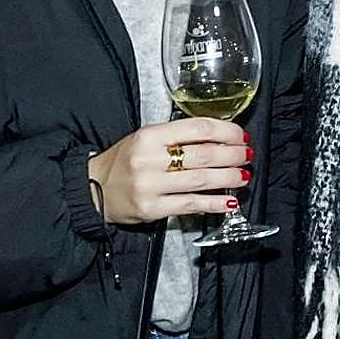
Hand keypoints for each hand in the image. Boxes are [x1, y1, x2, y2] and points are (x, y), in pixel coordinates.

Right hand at [86, 117, 249, 224]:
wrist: (93, 189)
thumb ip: (179, 136)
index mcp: (150, 135)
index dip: (226, 132)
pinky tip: (230, 202)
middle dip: (232, 155)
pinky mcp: (152, 209)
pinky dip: (214, 203)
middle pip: (204, 155)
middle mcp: (150, 160)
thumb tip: (220, 136)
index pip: (197, 129)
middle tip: (246, 155)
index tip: (240, 135)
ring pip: (201, 180)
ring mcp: (151, 186)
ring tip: (243, 176)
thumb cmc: (125, 160)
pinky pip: (191, 205)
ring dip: (229, 178)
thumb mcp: (147, 138)